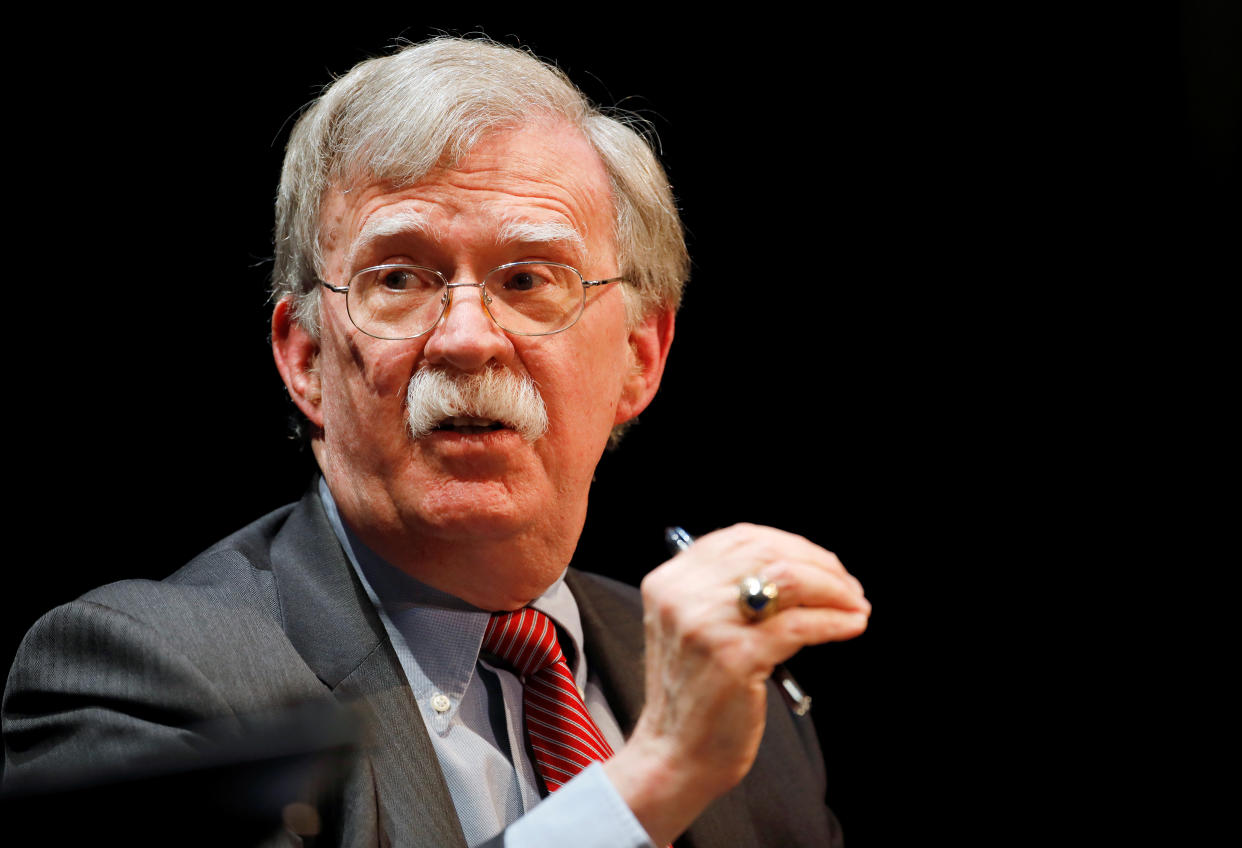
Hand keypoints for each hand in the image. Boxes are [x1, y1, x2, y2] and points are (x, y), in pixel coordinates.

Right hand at [603, 524, 869, 845]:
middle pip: (768, 552)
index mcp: (670, 581)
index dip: (790, 545)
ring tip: (855, 604)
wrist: (675, 755)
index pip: (740, 538)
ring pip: (788, 580)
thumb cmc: (693, 695)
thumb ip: (724, 592)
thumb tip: (796, 566)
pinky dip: (834, 621)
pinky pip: (799, 625)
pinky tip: (850, 625)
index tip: (821, 563)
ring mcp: (708, 624)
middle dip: (820, 565)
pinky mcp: (735, 656)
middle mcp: (683, 595)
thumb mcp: (692, 627)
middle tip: (849, 586)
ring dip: (833, 588)